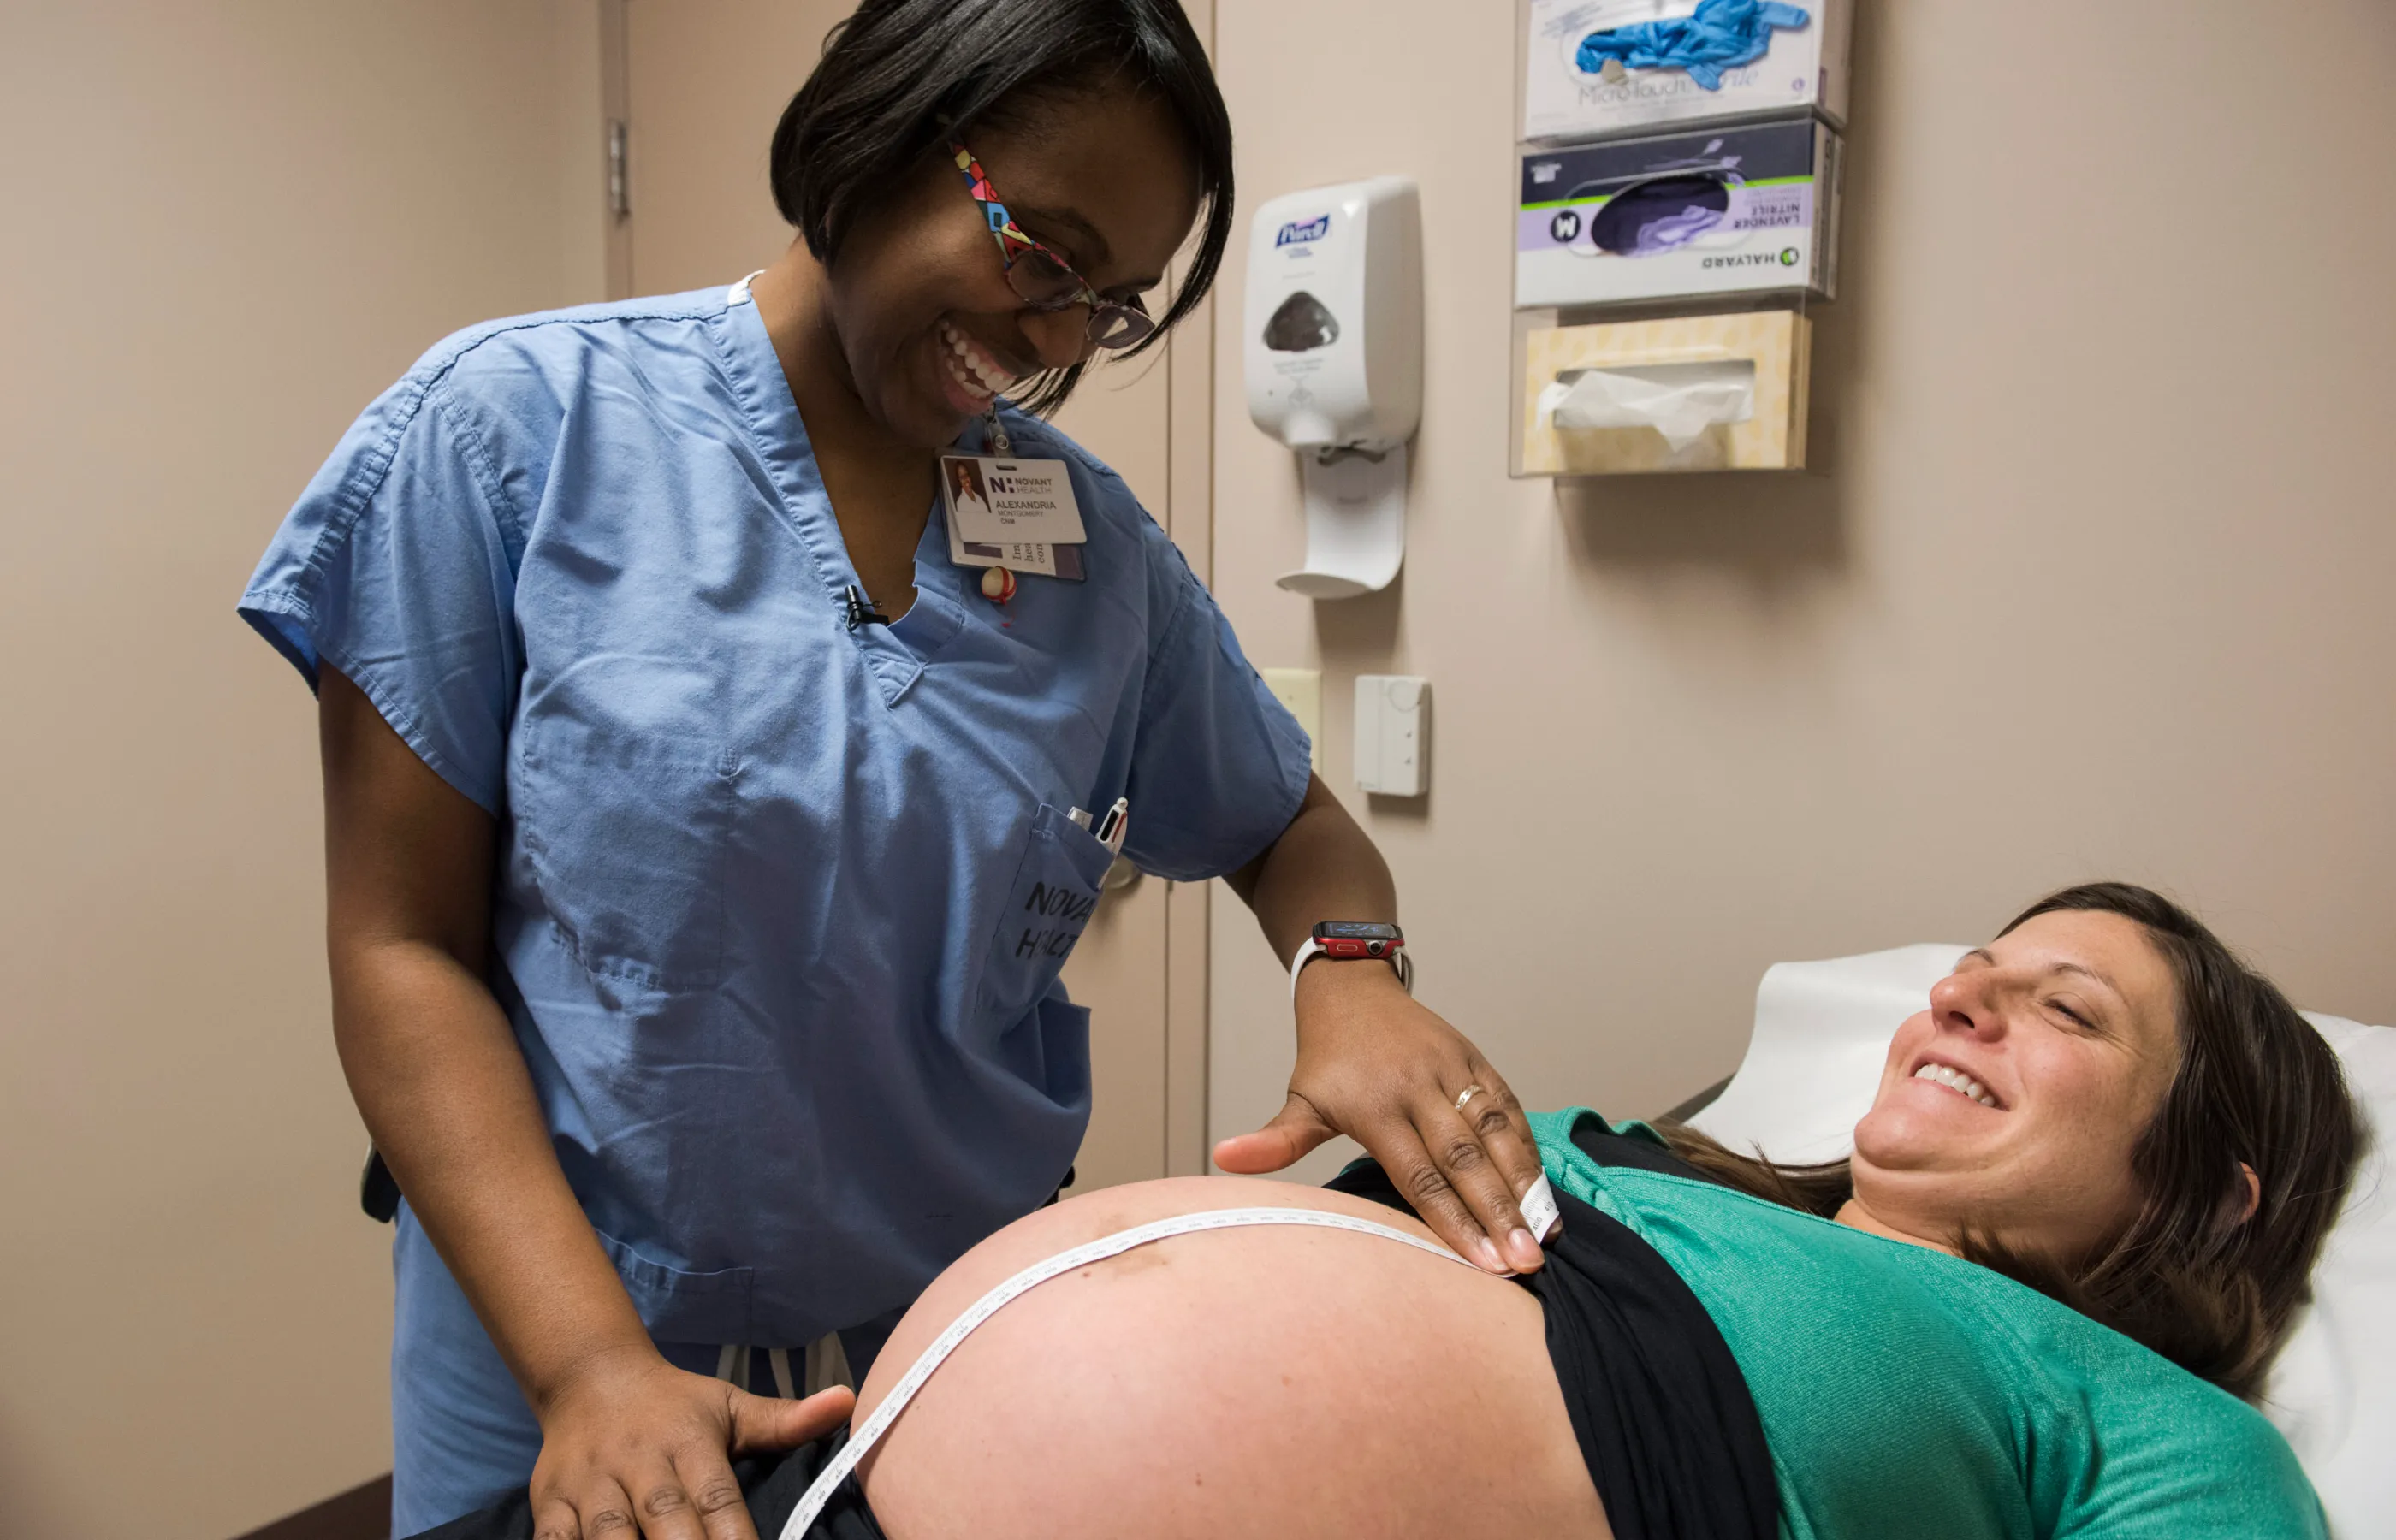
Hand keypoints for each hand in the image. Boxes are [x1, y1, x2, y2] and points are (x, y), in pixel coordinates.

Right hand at [529, 1343, 854, 1539]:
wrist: (589, 1376)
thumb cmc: (673, 1405)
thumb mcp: (729, 1406)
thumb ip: (784, 1421)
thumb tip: (848, 1403)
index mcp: (689, 1442)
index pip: (718, 1498)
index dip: (735, 1538)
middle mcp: (639, 1462)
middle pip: (665, 1520)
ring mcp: (590, 1485)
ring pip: (608, 1536)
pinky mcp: (549, 1502)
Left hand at [1213, 962, 1552, 1274]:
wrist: (1352, 988)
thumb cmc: (1327, 1059)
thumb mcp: (1299, 1099)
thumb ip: (1274, 1140)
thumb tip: (1223, 1158)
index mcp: (1374, 1105)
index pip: (1419, 1174)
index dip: (1453, 1220)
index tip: (1483, 1264)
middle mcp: (1417, 1086)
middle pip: (1463, 1157)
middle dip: (1497, 1212)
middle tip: (1524, 1262)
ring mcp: (1450, 1068)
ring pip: (1493, 1129)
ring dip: (1523, 1183)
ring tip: (1545, 1235)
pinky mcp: (1474, 1057)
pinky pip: (1506, 1105)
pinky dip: (1526, 1146)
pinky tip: (1542, 1189)